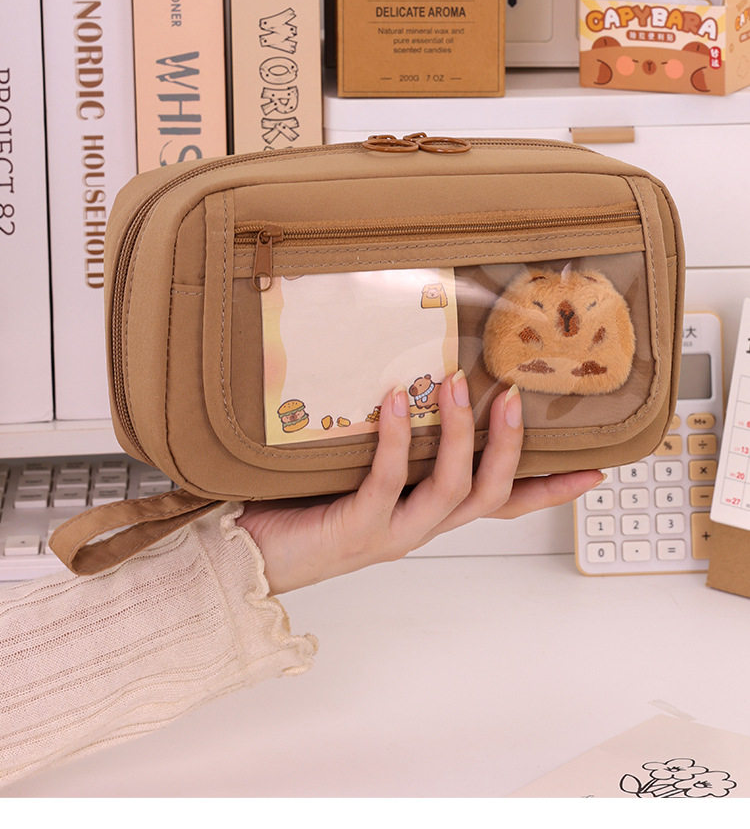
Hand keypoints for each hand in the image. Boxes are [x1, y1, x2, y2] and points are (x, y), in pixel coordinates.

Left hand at [236, 372, 603, 593]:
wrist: (247, 558)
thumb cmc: (302, 507)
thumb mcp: (362, 470)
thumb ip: (395, 441)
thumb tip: (408, 376)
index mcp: (428, 515)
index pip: (504, 505)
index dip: (550, 490)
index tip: (594, 470)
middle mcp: (420, 528)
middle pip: (491, 495)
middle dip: (510, 446)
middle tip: (514, 395)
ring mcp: (391, 532)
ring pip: (453, 490)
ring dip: (462, 435)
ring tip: (456, 384)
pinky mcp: (356, 529)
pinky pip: (388, 480)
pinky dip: (395, 438)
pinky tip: (391, 400)